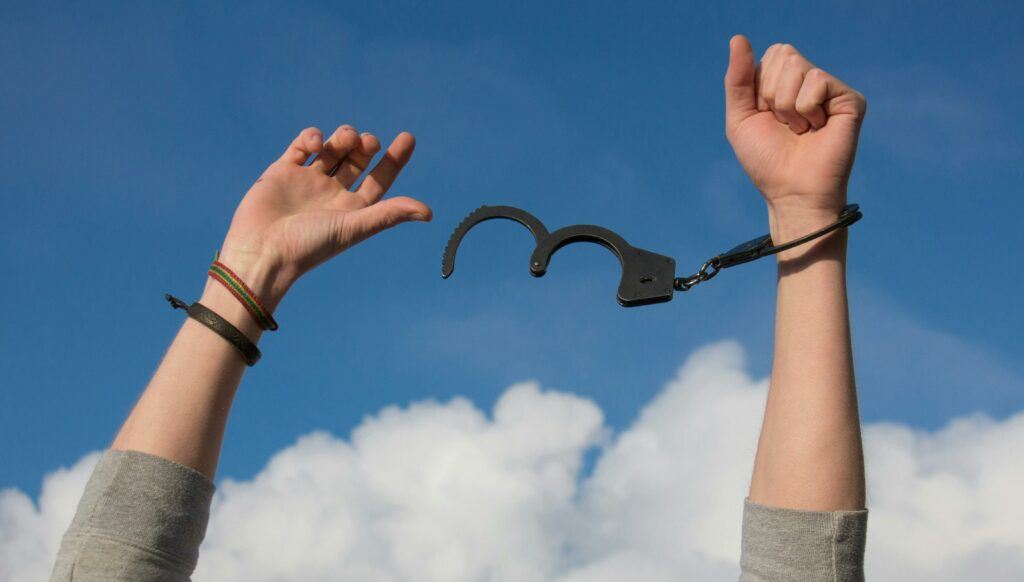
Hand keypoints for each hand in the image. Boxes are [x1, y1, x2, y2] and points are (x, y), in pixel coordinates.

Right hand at [213, 125, 430, 308]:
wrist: (262, 251)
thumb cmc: (310, 246)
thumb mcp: (354, 227)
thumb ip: (388, 215)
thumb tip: (428, 212)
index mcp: (352, 210)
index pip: (379, 179)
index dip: (395, 159)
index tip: (408, 137)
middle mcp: (332, 194)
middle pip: (357, 160)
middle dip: (367, 146)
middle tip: (370, 143)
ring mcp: (307, 181)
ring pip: (333, 149)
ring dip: (344, 137)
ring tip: (347, 140)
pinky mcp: (283, 171)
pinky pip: (303, 146)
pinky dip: (313, 137)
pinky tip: (318, 144)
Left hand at [724, 36, 865, 235]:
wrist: (790, 191)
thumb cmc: (767, 161)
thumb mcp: (740, 118)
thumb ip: (737, 78)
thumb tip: (738, 37)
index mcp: (785, 83)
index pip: (770, 55)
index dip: (759, 88)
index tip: (766, 116)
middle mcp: (810, 82)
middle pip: (783, 54)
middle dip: (772, 93)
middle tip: (784, 124)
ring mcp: (831, 90)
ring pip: (797, 66)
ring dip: (787, 105)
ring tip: (800, 129)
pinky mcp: (850, 100)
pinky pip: (817, 80)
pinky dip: (806, 109)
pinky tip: (816, 128)